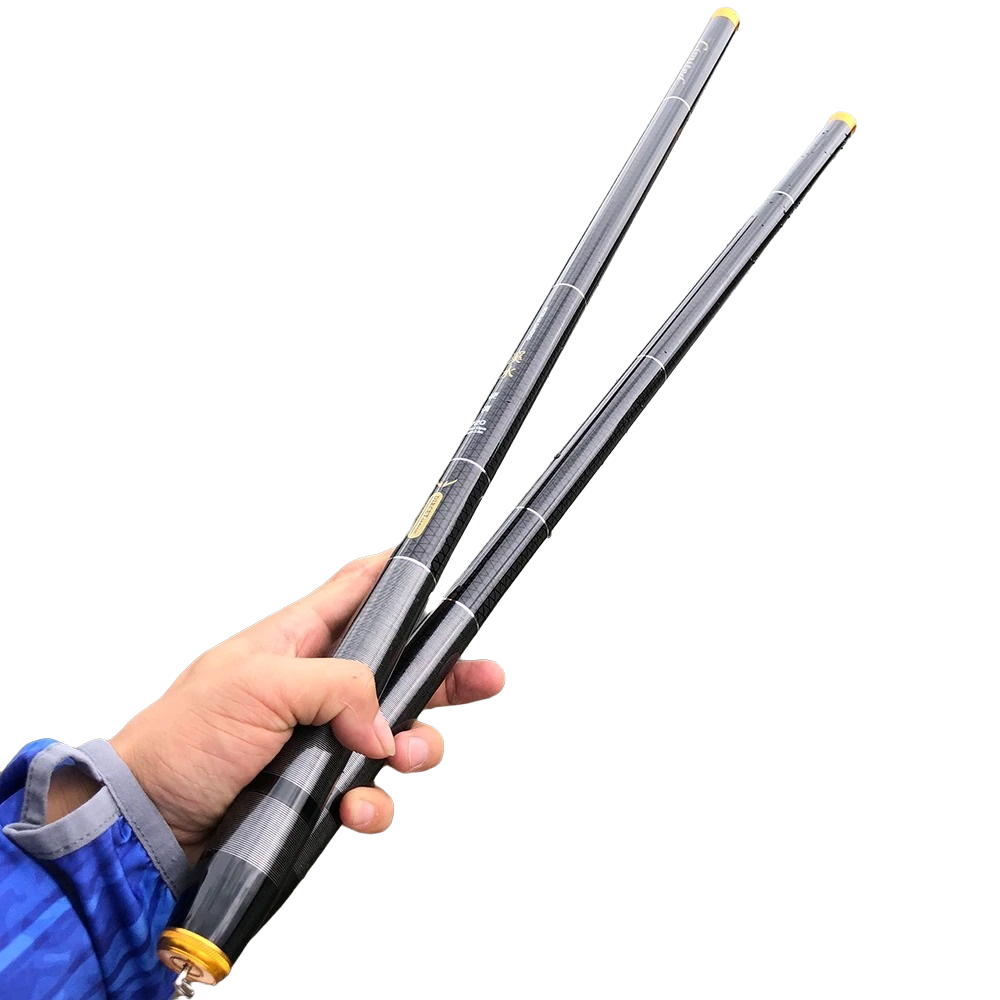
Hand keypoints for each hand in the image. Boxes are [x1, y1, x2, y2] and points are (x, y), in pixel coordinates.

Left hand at [109, 550, 503, 861]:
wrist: (148, 823)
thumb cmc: (182, 738)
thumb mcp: (259, 686)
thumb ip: (338, 687)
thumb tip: (386, 726)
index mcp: (300, 638)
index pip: (360, 588)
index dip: (402, 573)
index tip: (444, 568)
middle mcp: (318, 684)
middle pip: (402, 666)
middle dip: (446, 674)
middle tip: (486, 678)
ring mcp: (321, 737)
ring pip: (398, 734)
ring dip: (417, 748)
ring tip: (404, 760)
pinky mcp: (318, 787)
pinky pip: (371, 791)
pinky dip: (374, 802)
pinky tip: (355, 808)